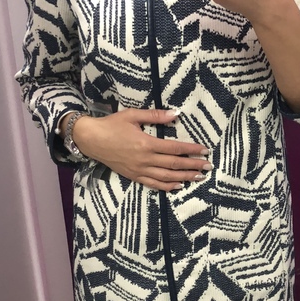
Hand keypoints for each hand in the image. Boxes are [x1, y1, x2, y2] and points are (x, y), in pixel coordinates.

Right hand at [72, 109, 211, 191]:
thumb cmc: (112, 125)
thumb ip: (155, 115)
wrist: (91, 139)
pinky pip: (153, 184)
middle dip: (193, 166)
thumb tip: (176, 114)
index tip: (205, 151)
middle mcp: (145, 159)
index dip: (191, 150)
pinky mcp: (133, 176)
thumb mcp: (133, 115)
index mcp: (146, 143)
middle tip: (208, 167)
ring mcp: (139, 170)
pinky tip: (178, 186)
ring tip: (199, 177)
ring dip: (185, 178)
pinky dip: (167, 186)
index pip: (175, 148)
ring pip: (167, 177)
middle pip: (174, 165)